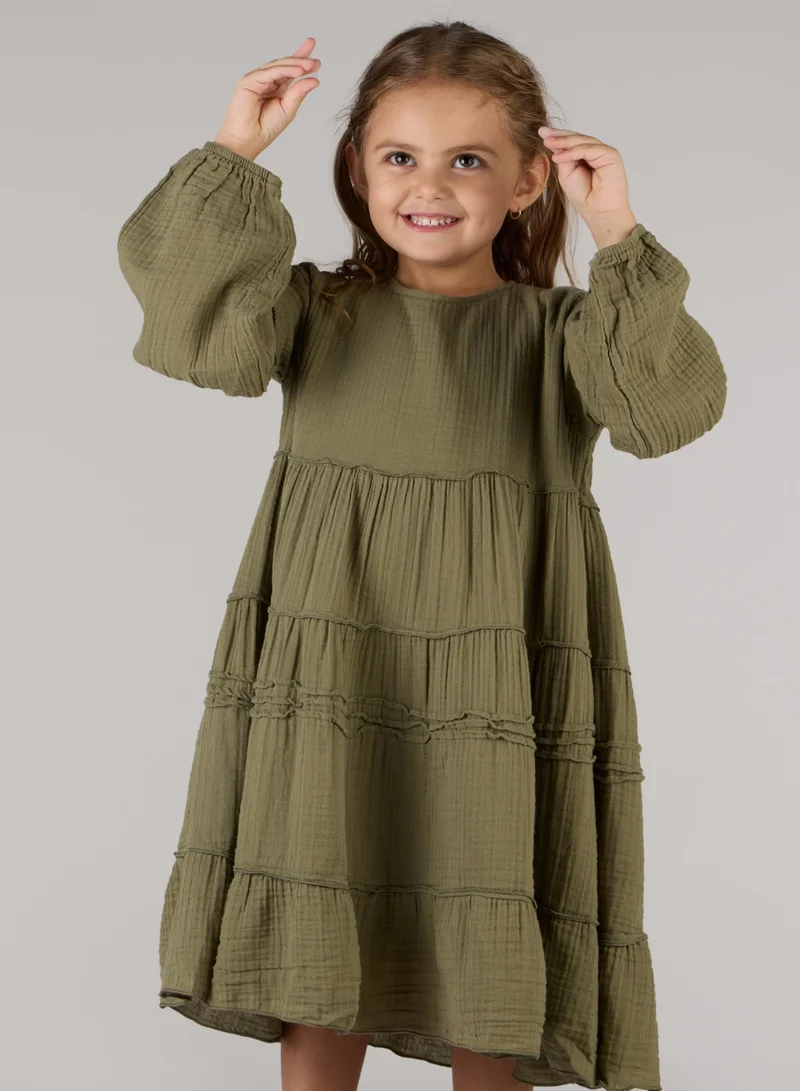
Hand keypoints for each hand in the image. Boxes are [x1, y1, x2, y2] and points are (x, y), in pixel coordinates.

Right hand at [213, 37, 320, 161]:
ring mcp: (257, 79)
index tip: (318, 60)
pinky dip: (284, 70)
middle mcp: (267, 81)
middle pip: (285, 65)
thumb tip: (314, 80)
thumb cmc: (265, 128)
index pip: (290, 71)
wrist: (247, 140)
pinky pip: (269, 72)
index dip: (302, 61)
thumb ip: (299, 93)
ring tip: (310, 65)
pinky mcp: (248, 81)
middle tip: (316, 61)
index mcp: (276, 88)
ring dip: (295, 64)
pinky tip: (298, 71)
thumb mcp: (288, 110)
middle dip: (301, 59)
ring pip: (278, 66)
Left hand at [538, 126, 637, 247]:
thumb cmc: (584, 197)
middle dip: (559, 135)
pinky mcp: (611, 155)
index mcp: (586, 156)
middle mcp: (596, 152)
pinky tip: (559, 156)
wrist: (599, 213)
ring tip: (548, 142)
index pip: (572, 143)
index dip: (557, 138)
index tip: (542, 134)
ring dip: (564, 142)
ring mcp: (604, 152)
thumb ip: (563, 158)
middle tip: (543, 132)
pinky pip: (589, 149)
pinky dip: (573, 152)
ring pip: (582, 141)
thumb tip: (555, 142)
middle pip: (577, 138)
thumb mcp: (567, 174)